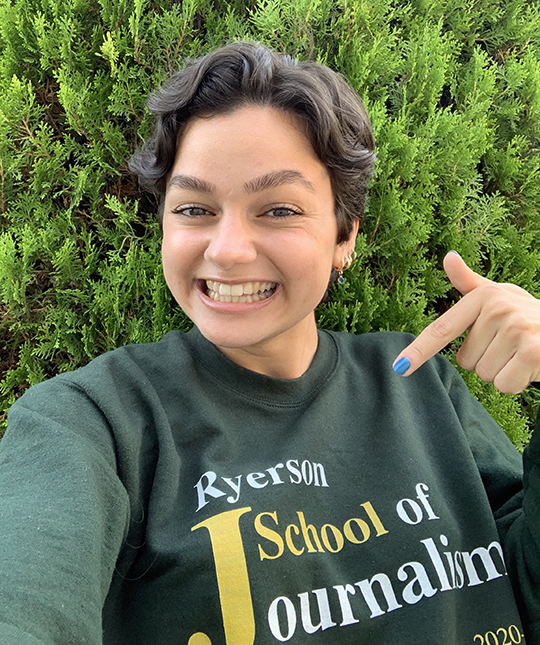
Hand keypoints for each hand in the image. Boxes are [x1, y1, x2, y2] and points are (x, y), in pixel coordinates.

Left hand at [392, 251, 539, 393]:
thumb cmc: (529, 314)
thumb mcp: (500, 295)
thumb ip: (469, 283)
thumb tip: (448, 257)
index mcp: (483, 297)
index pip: (442, 329)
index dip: (418, 351)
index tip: (399, 367)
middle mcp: (498, 309)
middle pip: (465, 361)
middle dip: (486, 359)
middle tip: (509, 345)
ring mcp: (516, 329)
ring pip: (484, 374)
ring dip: (502, 371)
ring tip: (521, 352)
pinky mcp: (532, 352)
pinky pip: (503, 385)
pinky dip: (516, 383)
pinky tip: (530, 365)